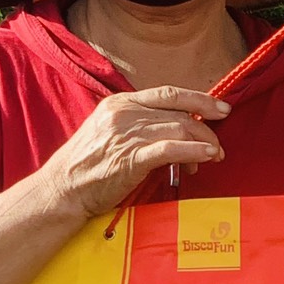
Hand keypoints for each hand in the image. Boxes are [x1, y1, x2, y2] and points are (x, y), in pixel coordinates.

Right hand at [39, 87, 229, 219]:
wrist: (62, 190)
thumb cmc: (88, 166)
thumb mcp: (110, 132)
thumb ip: (140, 124)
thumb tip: (179, 129)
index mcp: (120, 103)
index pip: (169, 93)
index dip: (200, 99)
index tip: (221, 108)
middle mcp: (125, 113)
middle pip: (179, 113)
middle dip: (206, 129)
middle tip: (219, 146)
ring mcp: (127, 134)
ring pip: (179, 129)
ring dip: (203, 144)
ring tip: (212, 157)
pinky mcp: (130, 158)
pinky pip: (170, 149)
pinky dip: (193, 152)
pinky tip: (205, 157)